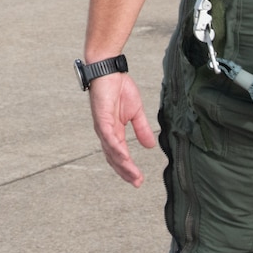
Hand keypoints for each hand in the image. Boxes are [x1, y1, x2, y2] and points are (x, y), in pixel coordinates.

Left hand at [88, 72, 156, 186]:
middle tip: (136, 182)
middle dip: (125, 172)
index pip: (119, 155)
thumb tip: (150, 146)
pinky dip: (115, 148)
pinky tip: (124, 156)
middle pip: (114, 158)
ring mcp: (102, 125)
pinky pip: (108, 136)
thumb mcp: (136, 112)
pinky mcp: (101, 117)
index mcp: (114, 131)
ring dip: (122, 164)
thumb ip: (141, 129)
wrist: (108, 70)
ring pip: (111, 150)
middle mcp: (106, 132)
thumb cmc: (119, 88)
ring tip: (133, 174)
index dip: (128, 168)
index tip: (139, 180)